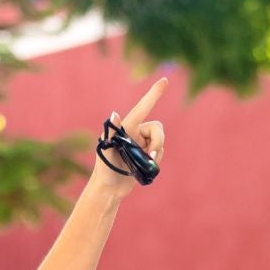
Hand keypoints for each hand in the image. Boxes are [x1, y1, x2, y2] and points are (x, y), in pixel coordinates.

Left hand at [89, 77, 167, 199]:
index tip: (165, 80)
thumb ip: (111, 134)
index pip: (142, 107)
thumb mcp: (106, 152)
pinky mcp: (147, 154)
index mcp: (126, 127)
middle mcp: (135, 132)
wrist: (110, 189)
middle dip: (158, 141)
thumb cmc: (104, 170)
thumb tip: (114, 114)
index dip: (153, 94)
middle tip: (151, 156)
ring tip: (144, 165)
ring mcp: (142, 143)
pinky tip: (145, 167)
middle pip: (158, 128)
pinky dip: (156, 161)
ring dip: (156, 153)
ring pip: (161, 141)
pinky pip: (160, 152)